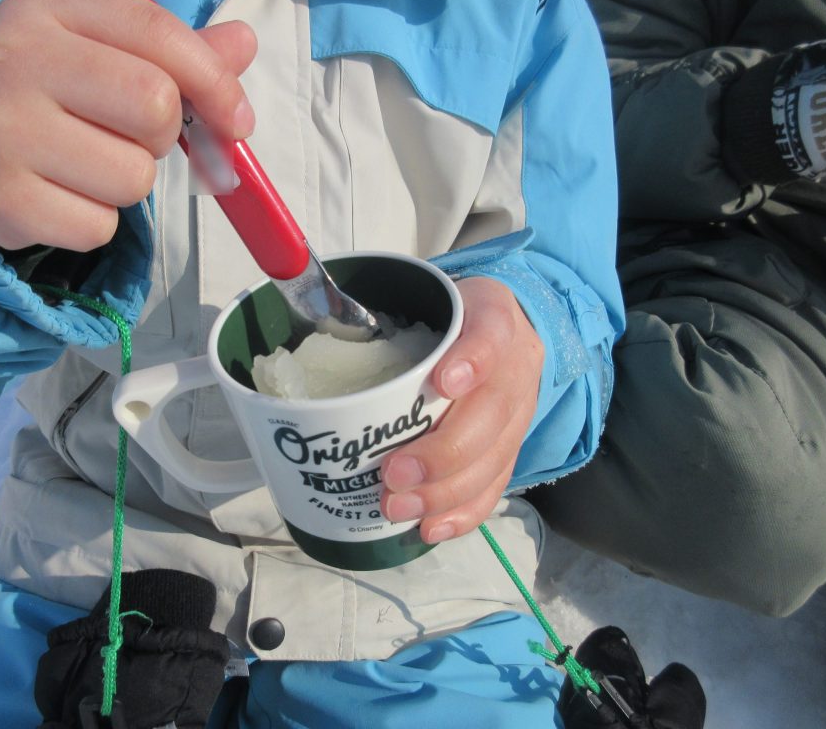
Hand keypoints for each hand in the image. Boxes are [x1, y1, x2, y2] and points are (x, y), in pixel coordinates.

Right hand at [0, 0, 256, 251]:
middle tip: (129, 135)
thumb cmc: (54, 85)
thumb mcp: (106, 47)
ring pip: (133, 178)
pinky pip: (98, 229)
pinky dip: (95, 222)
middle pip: (154, 107)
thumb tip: (242, 43)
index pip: (158, 34)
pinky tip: (61, 194)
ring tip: (87, 163)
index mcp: (48, 4)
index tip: (236, 121)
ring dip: (128, 183)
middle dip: (162, 135)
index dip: (215, 83)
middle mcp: (15, 57)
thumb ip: (179, 50)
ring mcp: (0, 129)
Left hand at [380, 276, 542, 542]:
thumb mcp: (425, 297)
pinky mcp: (512, 448)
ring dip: (444, 491)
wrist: (501, 332)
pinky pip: (495, 486)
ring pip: (493, 458)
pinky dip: (462, 513)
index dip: (472, 359)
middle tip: (393, 473)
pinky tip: (430, 528)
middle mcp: (515, 367)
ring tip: (397, 506)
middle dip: (442, 452)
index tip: (442, 383)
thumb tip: (306, 330)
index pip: (491, 333)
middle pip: (491, 414)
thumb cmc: (446, 320)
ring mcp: (519, 412)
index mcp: (493, 316)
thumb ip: (375, 311)